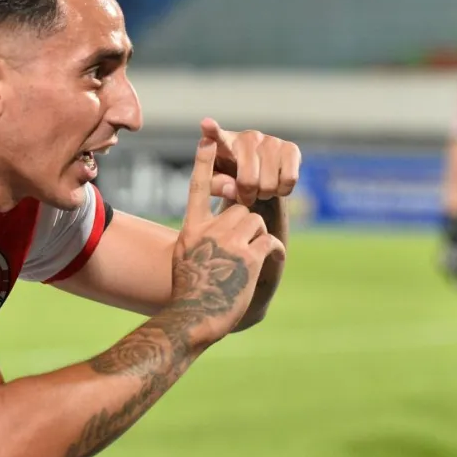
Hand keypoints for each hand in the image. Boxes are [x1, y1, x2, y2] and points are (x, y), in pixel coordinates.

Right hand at [170, 136, 285, 346]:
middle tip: (240, 251)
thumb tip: (208, 233)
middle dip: (246, 224)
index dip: (205, 162)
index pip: (198, 187)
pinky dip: (273, 252)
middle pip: (240, 208)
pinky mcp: (249, 257)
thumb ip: (198, 241)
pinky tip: (265, 266)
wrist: (193, 319)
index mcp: (192, 229)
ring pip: (256, 222)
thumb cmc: (188, 294)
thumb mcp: (184, 259)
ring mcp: (229, 242)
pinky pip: (270, 241)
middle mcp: (210, 231)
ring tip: (248, 263)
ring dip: (258, 238)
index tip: (208, 138)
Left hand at [200, 118, 301, 206]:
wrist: (258, 178)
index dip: (212, 130)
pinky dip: (283, 190)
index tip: (206, 124)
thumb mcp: (216, 185)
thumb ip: (216, 187)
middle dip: (247, 196)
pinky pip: (289, 179)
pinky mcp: (291, 148)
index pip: (215, 136)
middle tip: (245, 195)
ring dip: (264, 194)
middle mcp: (247, 137)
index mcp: (223, 144)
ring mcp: (270, 140)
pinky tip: (276, 184)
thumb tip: (232, 188)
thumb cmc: (231, 179)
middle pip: (248, 181)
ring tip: (259, 188)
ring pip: (270, 184)